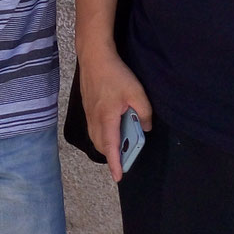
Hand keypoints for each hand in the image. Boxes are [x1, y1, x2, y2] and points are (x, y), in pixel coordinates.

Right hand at [78, 49, 152, 183]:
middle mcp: (94, 119)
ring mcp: (88, 114)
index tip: (118, 176)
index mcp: (107, 118)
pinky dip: (102, 136)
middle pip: (101, 145)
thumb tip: (145, 127)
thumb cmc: (115, 74)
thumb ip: (144, 112)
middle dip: (112, 155)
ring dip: (107, 146)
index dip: (115, 163)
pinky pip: (93, 129)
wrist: (94, 57)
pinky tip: (111, 129)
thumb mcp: (137, 93)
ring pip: (95, 138)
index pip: (111, 146)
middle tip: (125, 158)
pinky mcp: (87, 108)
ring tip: (120, 145)